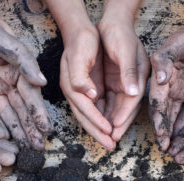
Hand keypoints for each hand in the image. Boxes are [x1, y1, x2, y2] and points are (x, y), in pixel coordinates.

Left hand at [0, 4, 51, 149]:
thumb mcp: (3, 41)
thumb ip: (24, 60)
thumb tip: (42, 82)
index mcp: (18, 69)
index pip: (31, 96)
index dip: (38, 113)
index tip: (46, 130)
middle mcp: (7, 81)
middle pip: (20, 109)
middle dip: (30, 128)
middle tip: (38, 148)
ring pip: (5, 114)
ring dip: (15, 131)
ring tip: (24, 149)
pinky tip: (3, 141)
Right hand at [59, 26, 114, 148]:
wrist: (80, 30)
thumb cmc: (81, 41)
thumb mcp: (79, 56)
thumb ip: (81, 78)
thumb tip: (90, 95)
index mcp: (72, 86)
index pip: (86, 109)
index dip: (97, 121)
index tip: (109, 132)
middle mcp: (75, 92)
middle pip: (86, 118)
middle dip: (98, 133)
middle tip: (110, 146)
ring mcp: (82, 92)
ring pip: (91, 116)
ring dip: (101, 129)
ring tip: (111, 142)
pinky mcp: (90, 89)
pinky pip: (97, 108)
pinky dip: (103, 119)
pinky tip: (111, 127)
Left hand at [97, 20, 149, 142]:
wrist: (113, 22)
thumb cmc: (119, 34)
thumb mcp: (125, 51)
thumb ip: (129, 72)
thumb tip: (133, 92)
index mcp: (140, 75)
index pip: (132, 100)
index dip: (124, 115)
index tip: (116, 127)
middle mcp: (133, 82)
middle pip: (126, 108)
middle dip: (119, 125)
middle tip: (111, 140)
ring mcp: (124, 83)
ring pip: (118, 107)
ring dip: (111, 122)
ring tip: (105, 137)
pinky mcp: (115, 82)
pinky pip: (110, 101)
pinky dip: (105, 112)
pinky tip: (99, 123)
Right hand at [149, 20, 183, 150]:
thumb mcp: (178, 43)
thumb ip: (165, 59)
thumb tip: (158, 79)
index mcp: (160, 74)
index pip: (157, 103)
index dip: (159, 121)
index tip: (161, 137)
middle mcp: (165, 84)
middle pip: (162, 113)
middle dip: (163, 132)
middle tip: (166, 150)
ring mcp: (176, 88)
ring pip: (172, 115)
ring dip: (171, 132)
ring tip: (173, 149)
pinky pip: (183, 111)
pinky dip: (181, 124)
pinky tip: (183, 137)